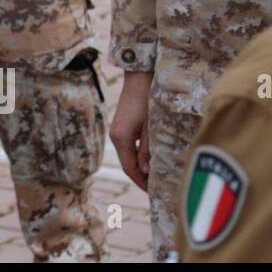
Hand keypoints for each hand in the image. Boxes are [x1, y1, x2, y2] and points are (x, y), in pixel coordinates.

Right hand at [110, 71, 151, 190]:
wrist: (140, 78)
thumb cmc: (148, 101)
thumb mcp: (151, 127)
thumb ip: (148, 149)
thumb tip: (145, 171)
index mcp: (121, 138)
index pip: (130, 168)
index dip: (141, 182)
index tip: (154, 193)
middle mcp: (116, 136)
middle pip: (127, 164)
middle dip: (140, 178)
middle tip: (156, 189)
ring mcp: (117, 131)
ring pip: (127, 156)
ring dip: (139, 168)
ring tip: (155, 178)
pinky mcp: (122, 126)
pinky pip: (128, 147)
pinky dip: (137, 157)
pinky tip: (149, 160)